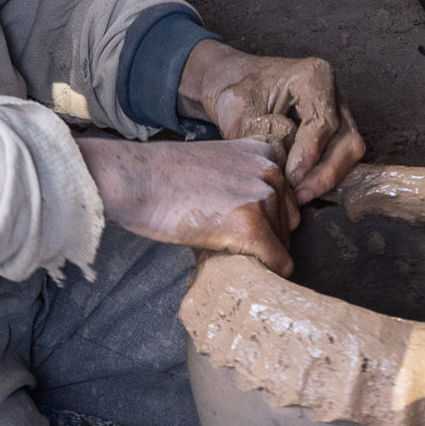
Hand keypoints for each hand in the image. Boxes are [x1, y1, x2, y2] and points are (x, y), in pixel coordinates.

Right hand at [76, 135, 293, 274]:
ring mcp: (262, 197)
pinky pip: (277, 261)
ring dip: (261, 253)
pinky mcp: (251, 226)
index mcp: (262, 151)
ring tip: (227, 252)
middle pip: (288, 220)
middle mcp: (269, 170)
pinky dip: (268, 272)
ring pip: (282, 243)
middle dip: (267, 236)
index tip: (242, 227)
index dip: (265, 216)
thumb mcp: (215, 164)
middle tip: (232, 244)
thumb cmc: (162, 177)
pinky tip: (250, 274)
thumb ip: (241, 179)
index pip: (284, 195)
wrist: (136, 181)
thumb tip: (255, 214)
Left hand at [176, 41, 364, 207]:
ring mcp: (340, 115)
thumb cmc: (239, 91)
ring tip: (298, 198)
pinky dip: (323, 177)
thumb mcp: (239, 109)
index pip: (322, 122)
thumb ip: (259, 136)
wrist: (238, 84)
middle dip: (325, 173)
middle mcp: (334, 96)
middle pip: (347, 140)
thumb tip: (275, 173)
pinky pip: (340, 159)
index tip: (291, 177)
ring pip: (349, 152)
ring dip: (326, 179)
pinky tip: (302, 192)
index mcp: (314, 78)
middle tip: (299, 196)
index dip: (309, 154)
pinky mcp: (336, 134)